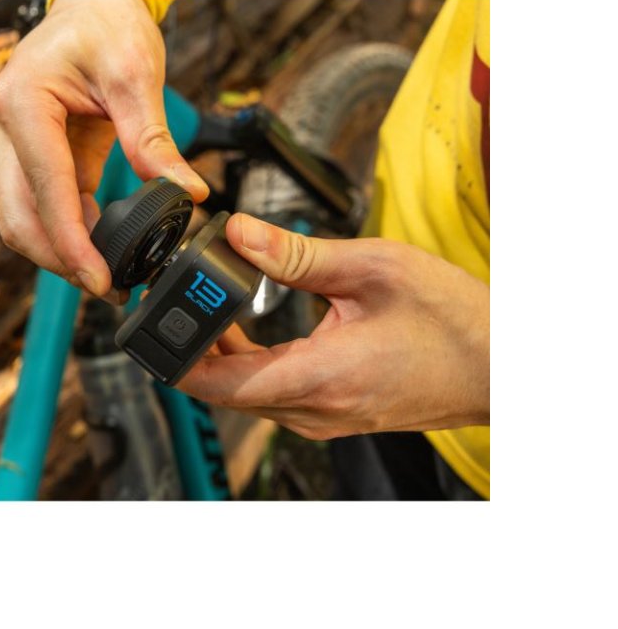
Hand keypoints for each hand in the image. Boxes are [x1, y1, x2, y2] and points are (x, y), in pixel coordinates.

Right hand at [0, 0, 207, 296]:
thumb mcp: (136, 74)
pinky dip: (68, 230)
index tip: (100, 278)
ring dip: (60, 251)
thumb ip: (154, 138)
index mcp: (23, 102)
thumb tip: (185, 193)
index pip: (45, 189)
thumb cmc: (107, 25)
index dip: (71, 242)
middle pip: (18, 217)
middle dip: (60, 259)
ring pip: (22, 218)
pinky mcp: (30, 154)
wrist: (92, 2)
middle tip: (109, 287)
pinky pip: (43, 204)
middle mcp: (4, 127)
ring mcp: (12, 143)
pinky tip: (104, 245)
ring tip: (110, 274)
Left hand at [180, 214, 489, 439]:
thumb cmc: (452, 319)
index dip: (174, 355)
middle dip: (190, 345)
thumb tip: (236, 232)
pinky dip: (247, 361)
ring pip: (243, 393)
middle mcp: (314, 411)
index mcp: (320, 378)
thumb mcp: (373, 269)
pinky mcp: (330, 413)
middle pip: (222, 389)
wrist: (500, 365)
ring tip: (208, 302)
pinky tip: (246, 325)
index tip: (150, 320)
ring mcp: (322, 418)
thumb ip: (298, 254)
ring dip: (219, 352)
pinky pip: (269, 393)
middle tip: (175, 296)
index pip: (219, 383)